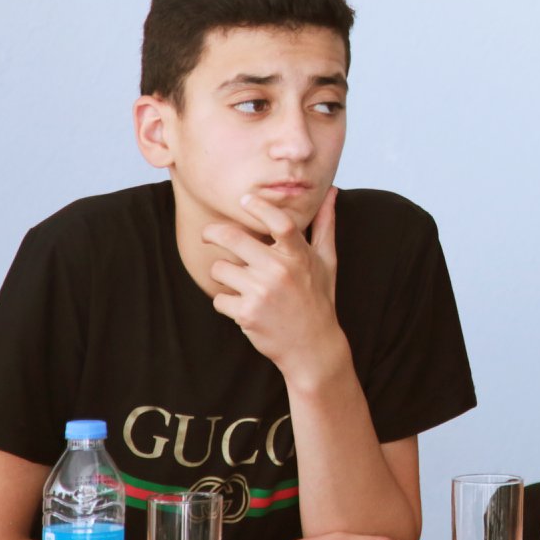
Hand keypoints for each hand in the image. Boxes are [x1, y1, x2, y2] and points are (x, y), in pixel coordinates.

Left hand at [203, 188, 344, 384]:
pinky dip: (226, 302)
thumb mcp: (327, 261)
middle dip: (213, 233)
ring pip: (220, 269)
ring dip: (223, 275)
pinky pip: (219, 298)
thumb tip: (332, 192)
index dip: (259, 206)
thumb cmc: (319, 299)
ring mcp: (262, 293)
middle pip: (232, 237)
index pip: (278, 221)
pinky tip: (245, 307)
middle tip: (208, 234)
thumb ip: (325, 224)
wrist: (313, 347)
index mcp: (299, 255)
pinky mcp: (246, 314)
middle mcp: (280, 271)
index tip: (245, 200)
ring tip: (241, 284)